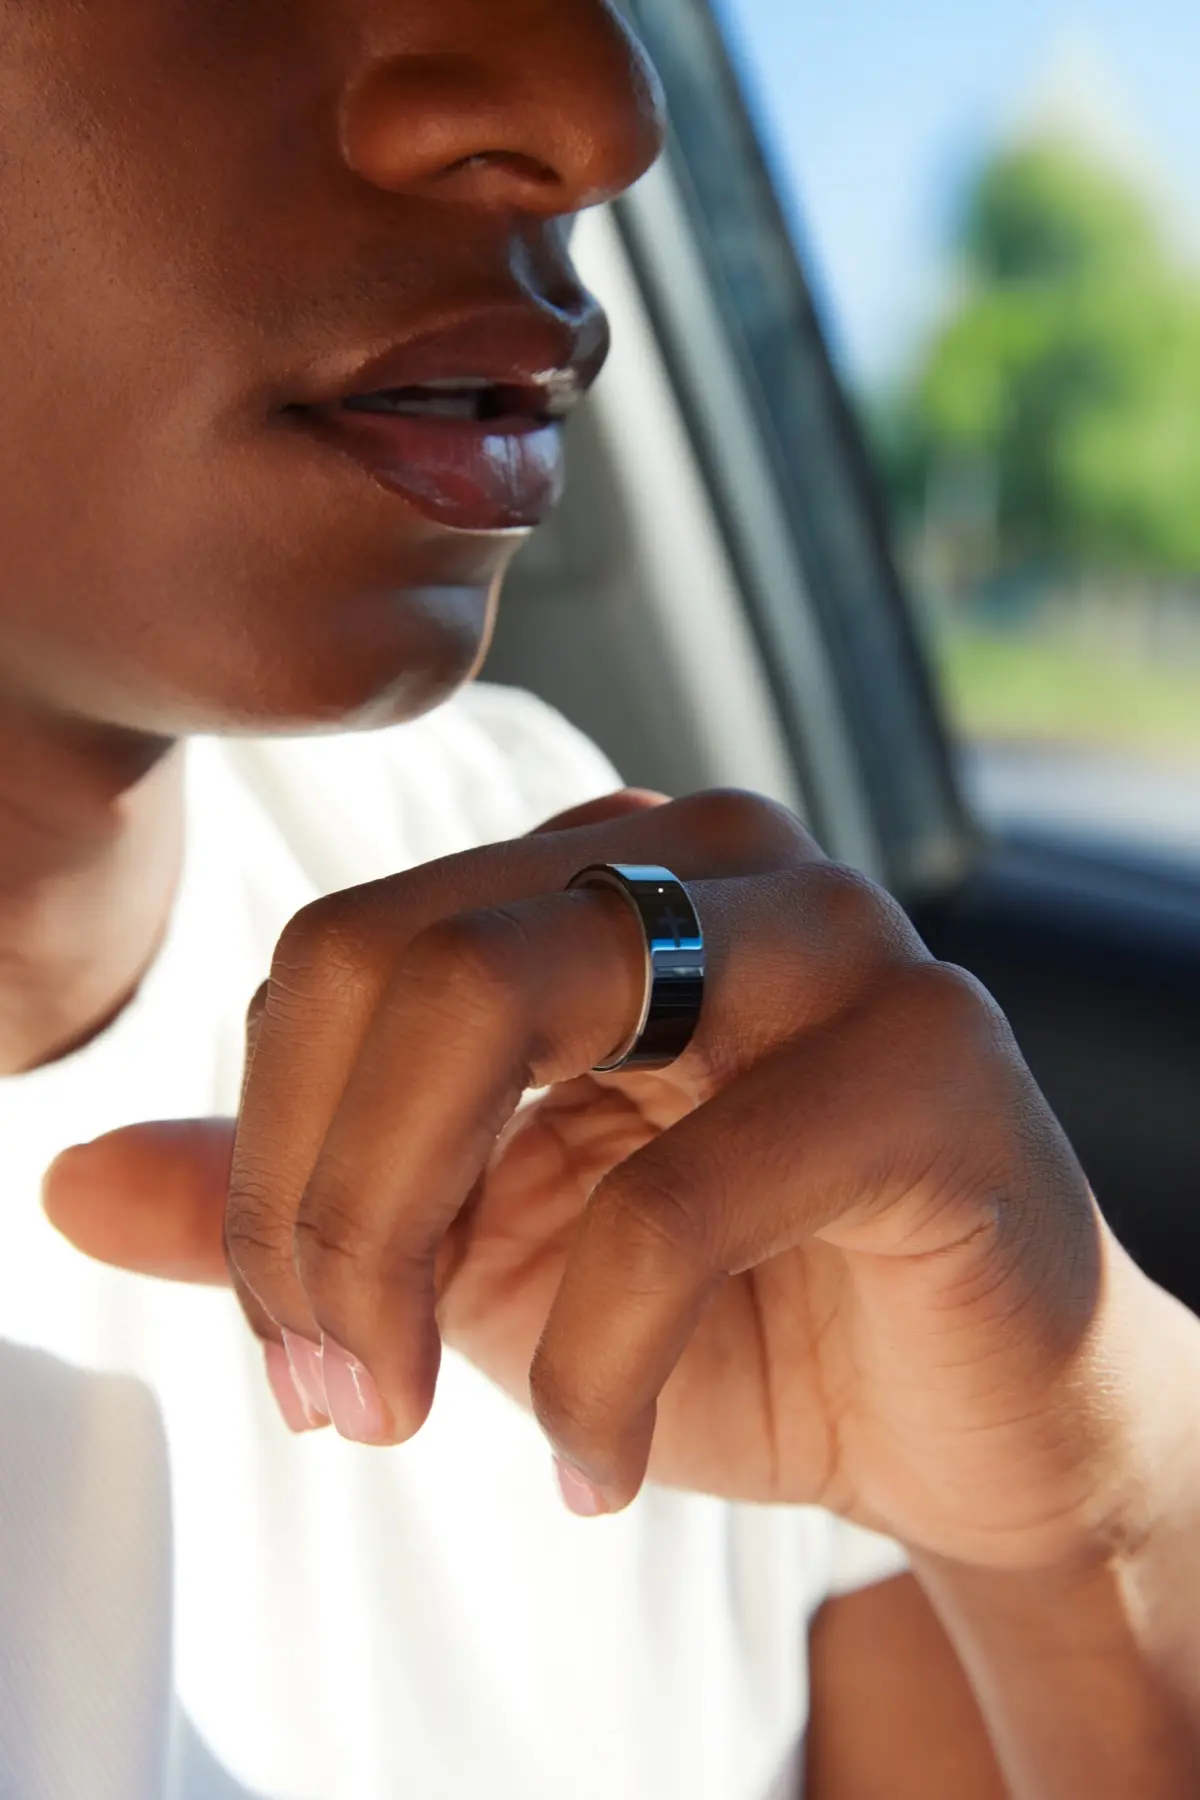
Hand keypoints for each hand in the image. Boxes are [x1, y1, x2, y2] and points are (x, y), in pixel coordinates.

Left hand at [47, 789, 1188, 1570]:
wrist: (969, 1418)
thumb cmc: (730, 1314)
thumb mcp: (475, 1261)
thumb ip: (295, 1202)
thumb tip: (77, 1179)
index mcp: (593, 873)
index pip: (344, 954)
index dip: (269, 1157)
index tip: (294, 1341)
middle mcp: (706, 857)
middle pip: (402, 959)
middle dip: (316, 1202)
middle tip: (335, 1385)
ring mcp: (828, 934)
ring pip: (512, 1012)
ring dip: (411, 1254)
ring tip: (425, 1410)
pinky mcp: (928, 1057)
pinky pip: (679, 1194)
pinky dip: (597, 1366)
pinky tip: (598, 1463)